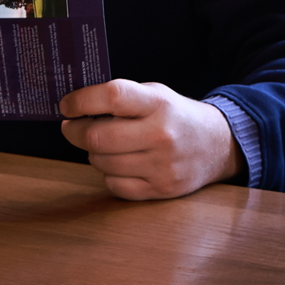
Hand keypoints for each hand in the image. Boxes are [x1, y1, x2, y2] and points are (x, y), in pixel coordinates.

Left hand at [57, 80, 239, 199]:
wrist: (218, 145)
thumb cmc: (176, 116)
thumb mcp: (156, 94)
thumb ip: (122, 98)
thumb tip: (76, 108)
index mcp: (158, 104)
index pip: (112, 97)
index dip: (81, 101)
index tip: (67, 106)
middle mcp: (161, 135)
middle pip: (98, 137)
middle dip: (74, 132)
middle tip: (71, 127)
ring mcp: (162, 165)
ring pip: (102, 163)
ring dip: (92, 153)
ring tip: (101, 145)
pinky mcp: (161, 189)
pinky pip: (115, 186)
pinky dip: (108, 175)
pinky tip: (118, 164)